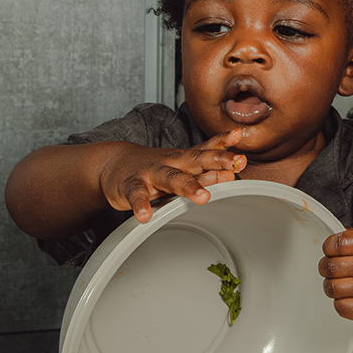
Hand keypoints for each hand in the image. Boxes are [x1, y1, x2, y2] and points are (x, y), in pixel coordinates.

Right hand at [100, 129, 247, 221]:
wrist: (113, 164)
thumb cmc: (155, 168)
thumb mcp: (181, 168)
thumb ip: (206, 171)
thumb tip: (233, 173)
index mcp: (184, 159)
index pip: (207, 149)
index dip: (223, 144)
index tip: (239, 137)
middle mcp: (170, 163)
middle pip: (196, 160)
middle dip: (217, 160)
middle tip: (235, 163)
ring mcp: (151, 173)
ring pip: (170, 178)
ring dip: (187, 186)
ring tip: (202, 196)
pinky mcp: (131, 186)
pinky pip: (137, 195)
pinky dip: (141, 205)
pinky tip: (145, 215)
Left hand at [318, 229, 352, 322]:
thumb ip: (351, 237)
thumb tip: (329, 242)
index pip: (335, 244)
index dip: (328, 248)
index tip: (331, 251)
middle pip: (330, 267)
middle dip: (326, 267)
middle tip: (333, 268)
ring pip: (332, 288)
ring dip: (332, 285)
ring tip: (342, 282)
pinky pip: (340, 307)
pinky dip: (340, 302)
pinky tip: (349, 296)